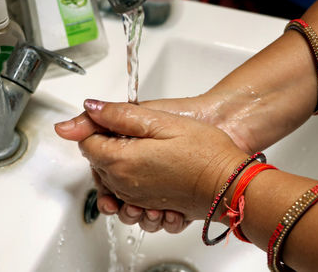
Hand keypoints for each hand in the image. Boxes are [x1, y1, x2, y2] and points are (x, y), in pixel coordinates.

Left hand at [70, 99, 246, 219]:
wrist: (231, 182)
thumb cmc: (204, 151)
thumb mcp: (161, 121)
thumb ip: (119, 115)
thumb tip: (88, 110)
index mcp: (122, 161)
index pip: (86, 143)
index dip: (96, 128)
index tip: (112, 121)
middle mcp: (124, 185)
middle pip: (96, 164)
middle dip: (105, 146)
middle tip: (129, 132)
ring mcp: (136, 200)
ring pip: (108, 183)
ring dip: (116, 168)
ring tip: (136, 153)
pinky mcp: (149, 207)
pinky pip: (127, 199)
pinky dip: (131, 186)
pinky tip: (146, 174)